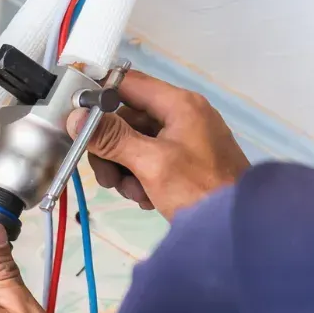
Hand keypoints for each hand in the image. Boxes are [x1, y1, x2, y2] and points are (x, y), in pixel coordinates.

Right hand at [72, 70, 249, 214]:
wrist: (238, 228)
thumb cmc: (198, 189)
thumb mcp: (151, 162)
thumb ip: (112, 138)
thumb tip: (75, 116)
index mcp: (179, 103)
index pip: (127, 83)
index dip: (99, 98)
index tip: (76, 120)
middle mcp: (183, 114)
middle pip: (128, 118)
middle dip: (112, 149)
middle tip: (107, 178)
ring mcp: (186, 138)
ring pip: (136, 142)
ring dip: (126, 169)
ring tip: (134, 193)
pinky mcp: (187, 161)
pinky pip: (151, 159)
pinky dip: (142, 177)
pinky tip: (147, 197)